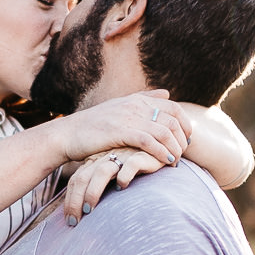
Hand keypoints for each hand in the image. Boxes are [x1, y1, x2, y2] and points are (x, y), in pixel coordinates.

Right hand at [55, 91, 191, 165]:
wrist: (67, 134)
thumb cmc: (94, 125)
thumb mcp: (120, 107)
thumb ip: (144, 100)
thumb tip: (166, 93)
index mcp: (137, 100)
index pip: (174, 108)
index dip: (185, 124)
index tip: (187, 140)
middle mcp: (135, 106)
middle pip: (173, 120)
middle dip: (182, 139)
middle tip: (183, 154)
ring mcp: (128, 118)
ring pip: (164, 132)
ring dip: (174, 148)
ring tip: (175, 161)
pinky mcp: (120, 132)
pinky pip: (149, 141)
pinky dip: (161, 152)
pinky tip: (165, 161)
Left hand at [61, 148, 163, 225]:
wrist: (160, 149)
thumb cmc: (135, 168)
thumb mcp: (113, 176)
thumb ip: (100, 188)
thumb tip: (85, 213)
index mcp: (96, 161)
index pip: (76, 179)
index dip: (70, 199)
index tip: (69, 220)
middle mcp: (106, 157)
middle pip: (83, 177)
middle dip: (75, 200)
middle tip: (74, 221)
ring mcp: (123, 155)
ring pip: (102, 172)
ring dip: (92, 192)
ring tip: (89, 209)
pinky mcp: (142, 155)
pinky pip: (131, 164)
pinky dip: (124, 176)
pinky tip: (121, 188)